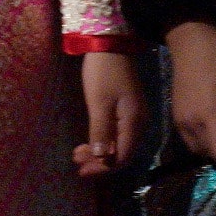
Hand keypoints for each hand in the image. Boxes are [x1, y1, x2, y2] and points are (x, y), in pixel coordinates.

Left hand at [73, 50, 148, 177]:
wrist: (111, 44)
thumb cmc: (104, 72)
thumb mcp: (99, 102)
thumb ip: (101, 131)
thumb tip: (103, 158)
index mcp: (134, 123)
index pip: (123, 157)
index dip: (103, 169)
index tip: (82, 171)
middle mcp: (138, 123)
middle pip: (122, 154)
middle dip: (99, 163)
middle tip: (76, 163)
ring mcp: (134, 116)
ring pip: (119, 145)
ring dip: (99, 153)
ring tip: (78, 155)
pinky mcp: (127, 110)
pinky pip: (118, 135)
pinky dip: (103, 142)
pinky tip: (90, 143)